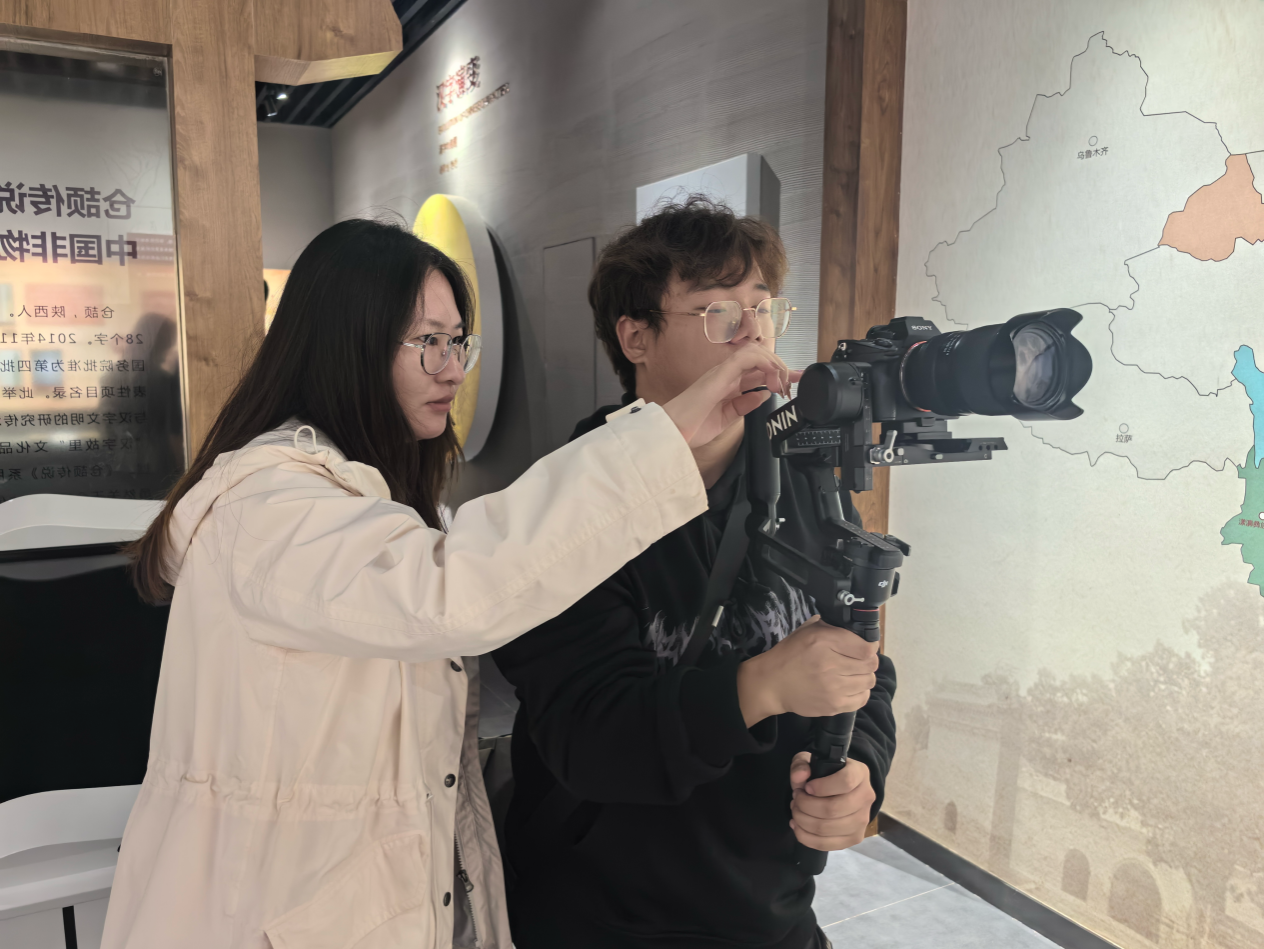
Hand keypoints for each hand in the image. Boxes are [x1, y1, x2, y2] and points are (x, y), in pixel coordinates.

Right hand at [661, 342, 799, 446]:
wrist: (671, 433)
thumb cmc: (690, 427)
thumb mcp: (726, 419)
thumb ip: (744, 405)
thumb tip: (764, 394)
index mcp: (727, 385)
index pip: (757, 371)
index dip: (779, 372)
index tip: (796, 381)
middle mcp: (725, 374)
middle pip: (760, 358)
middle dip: (783, 366)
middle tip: (796, 382)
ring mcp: (721, 372)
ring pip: (755, 352)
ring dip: (774, 364)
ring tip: (784, 382)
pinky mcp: (718, 375)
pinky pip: (745, 357)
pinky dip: (763, 363)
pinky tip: (772, 377)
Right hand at [735, 615, 878, 725]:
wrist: (772, 683)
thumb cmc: (790, 654)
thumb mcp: (807, 631)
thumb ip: (832, 626)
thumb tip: (857, 629)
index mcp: (824, 641)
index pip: (866, 648)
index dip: (869, 647)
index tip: (865, 648)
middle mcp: (831, 664)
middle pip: (870, 665)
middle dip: (868, 662)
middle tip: (859, 661)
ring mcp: (833, 688)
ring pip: (869, 682)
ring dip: (864, 677)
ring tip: (853, 675)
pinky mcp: (833, 705)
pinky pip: (862, 699)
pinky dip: (860, 693)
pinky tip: (849, 688)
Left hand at [789, 756, 874, 851]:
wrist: (840, 791)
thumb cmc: (824, 774)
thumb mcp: (810, 761)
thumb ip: (801, 764)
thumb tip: (800, 776)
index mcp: (860, 773)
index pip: (845, 782)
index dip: (821, 786)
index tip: (806, 787)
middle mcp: (866, 797)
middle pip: (833, 809)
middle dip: (805, 805)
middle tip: (796, 798)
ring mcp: (862, 821)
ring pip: (827, 828)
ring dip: (803, 820)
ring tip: (796, 810)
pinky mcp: (854, 838)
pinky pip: (826, 844)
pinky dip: (805, 837)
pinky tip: (797, 826)